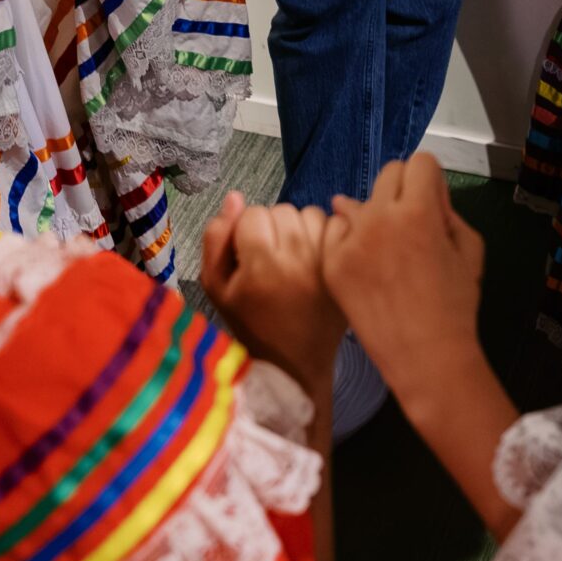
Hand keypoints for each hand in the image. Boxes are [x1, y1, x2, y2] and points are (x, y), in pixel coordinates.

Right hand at [201, 193, 342, 395]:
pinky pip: (336, 227)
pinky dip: (325, 234)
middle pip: (282, 210)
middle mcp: (298, 258)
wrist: (294, 364)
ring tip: (293, 258)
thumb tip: (235, 197)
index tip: (248, 256)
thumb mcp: (217, 288)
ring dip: (299, 229)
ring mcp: (326, 262)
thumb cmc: (250, 325)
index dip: (246, 232)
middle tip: (270, 259)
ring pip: (309, 214)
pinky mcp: (344, 268)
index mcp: (261, 264)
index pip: (253, 214)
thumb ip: (217, 239)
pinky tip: (315, 257)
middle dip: (272, 229)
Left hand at [321, 155, 484, 405]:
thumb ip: (447, 210)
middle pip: (389, 173)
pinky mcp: (332, 263)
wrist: (426, 357)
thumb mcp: (470, 248)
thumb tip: (425, 193)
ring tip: (389, 251)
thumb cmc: (455, 305)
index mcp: (419, 212)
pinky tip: (368, 265)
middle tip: (412, 226)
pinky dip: (353, 241)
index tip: (433, 205)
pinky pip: (338, 231)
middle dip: (404, 192)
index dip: (432, 182)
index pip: (421, 162)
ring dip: (376, 216)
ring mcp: (351, 241)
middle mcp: (380, 218)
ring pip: (360, 202)